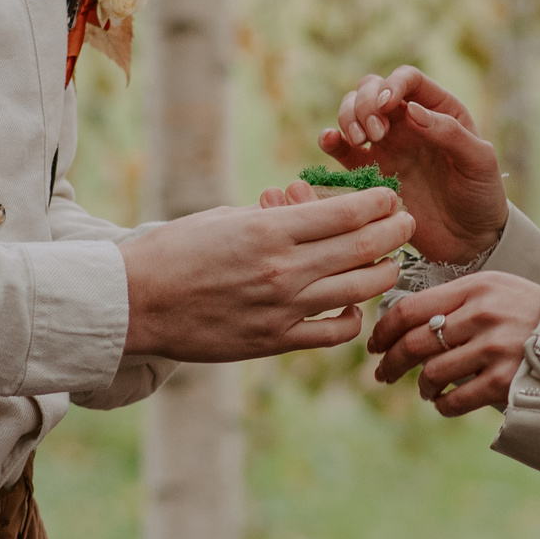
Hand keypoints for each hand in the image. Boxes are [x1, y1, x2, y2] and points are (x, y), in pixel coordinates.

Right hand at [121, 191, 412, 361]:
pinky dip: (354, 316)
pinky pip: (335, 331)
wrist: (134, 303)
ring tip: (390, 261)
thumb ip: (273, 217)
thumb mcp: (224, 217)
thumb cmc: (173, 252)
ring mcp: (283, 309)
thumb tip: (310, 208)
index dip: (378, 202)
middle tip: (405, 223)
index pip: (347, 211)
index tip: (389, 196)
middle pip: (365, 247)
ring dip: (385, 272)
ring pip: (361, 289)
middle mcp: (284, 269)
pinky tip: (353, 304)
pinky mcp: (275, 342)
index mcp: (269, 230)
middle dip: (395, 231)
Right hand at [320, 67, 508, 263]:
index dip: (393, 84)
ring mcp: (385, 145)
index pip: (408, 79)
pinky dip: (330, 139)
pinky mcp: (369, 172)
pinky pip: (342, 149)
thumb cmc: (481, 196)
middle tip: (376, 133)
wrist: (468, 241)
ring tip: (361, 141)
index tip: (388, 105)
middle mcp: (407, 122)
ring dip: (348, 117)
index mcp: (437, 109)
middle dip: (366, 102)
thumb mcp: (479, 162)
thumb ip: (451, 133)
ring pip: (352, 111)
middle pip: (372, 88)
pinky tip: (329, 140)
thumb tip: (411, 109)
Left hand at [367, 272, 539, 416]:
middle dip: (391, 362)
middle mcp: (482, 315)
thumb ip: (456, 300)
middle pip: (414, 342)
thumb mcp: (497, 290)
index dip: (383, 330)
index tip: (375, 344)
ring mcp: (494, 349)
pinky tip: (444, 402)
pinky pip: (455, 399)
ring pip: (432, 373)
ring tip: (426, 389)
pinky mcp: (504, 381)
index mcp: (475, 288)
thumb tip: (405, 321)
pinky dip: (442, 405)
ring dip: (422, 386)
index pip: (410, 308)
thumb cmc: (531, 314)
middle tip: (383, 373)